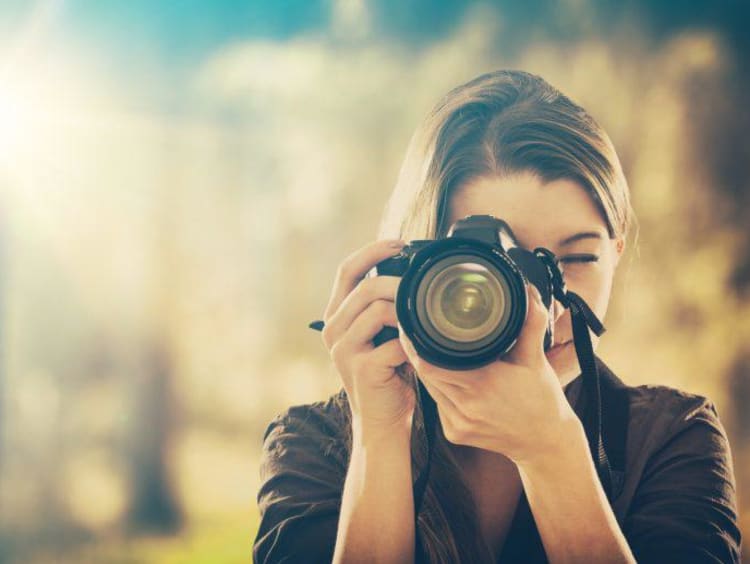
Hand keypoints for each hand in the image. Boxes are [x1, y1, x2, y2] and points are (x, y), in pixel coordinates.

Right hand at [321, 239, 415, 435]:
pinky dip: (413, 342)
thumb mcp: (381, 333)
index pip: (347, 269)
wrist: (382, 421)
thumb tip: (411, 272)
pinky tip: (421, 349)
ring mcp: (344, 351)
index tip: (401, 243)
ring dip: (407, 312)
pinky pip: (394, 342)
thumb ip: (385, 306)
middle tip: (423, 287)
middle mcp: (333, 330)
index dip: (373, 251)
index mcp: (336, 316)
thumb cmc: (388, 373)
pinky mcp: (362, 369)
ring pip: (378, 310)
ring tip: (422, 323)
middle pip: (365, 287)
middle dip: (399, 282)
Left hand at [399, 284, 580, 465]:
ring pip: (429, 389)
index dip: (416, 345)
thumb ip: (530, 323)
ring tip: (427, 350)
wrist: (546, 443)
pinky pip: (437, 404)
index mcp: (483, 385)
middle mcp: (466, 407)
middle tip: (415, 332)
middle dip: (419, 353)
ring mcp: (458, 424)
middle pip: (425, 374)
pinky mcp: (454, 434)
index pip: (431, 363)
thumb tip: (528, 291)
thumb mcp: (536, 359)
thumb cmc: (542, 399)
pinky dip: (438, 388)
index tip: (412, 326)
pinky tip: (445, 377)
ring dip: (427, 370)